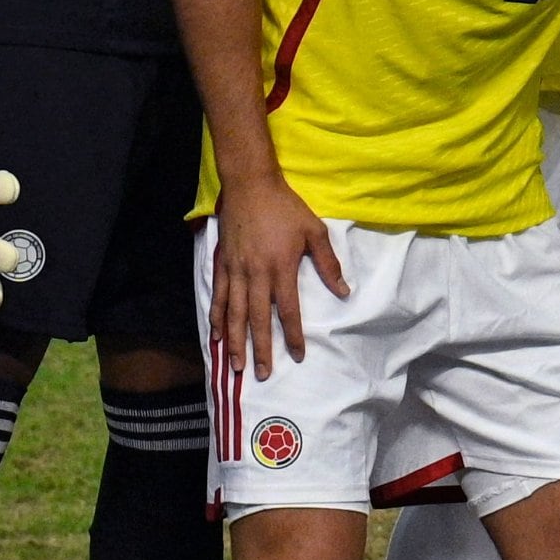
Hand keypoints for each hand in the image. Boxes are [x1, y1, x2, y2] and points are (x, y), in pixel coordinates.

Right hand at [210, 173, 344, 378]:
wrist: (250, 185)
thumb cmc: (286, 208)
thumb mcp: (315, 231)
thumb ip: (328, 264)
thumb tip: (345, 292)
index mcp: (280, 268)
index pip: (287, 310)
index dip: (292, 335)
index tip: (297, 355)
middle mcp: (255, 274)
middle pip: (256, 319)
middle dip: (260, 349)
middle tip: (262, 374)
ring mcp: (235, 270)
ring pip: (232, 313)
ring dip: (234, 341)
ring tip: (235, 365)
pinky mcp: (221, 264)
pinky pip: (217, 297)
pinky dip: (215, 319)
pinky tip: (215, 337)